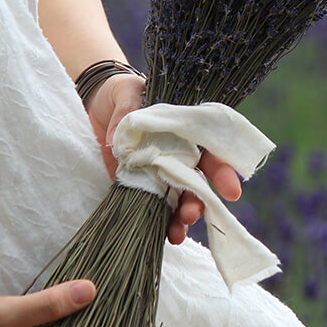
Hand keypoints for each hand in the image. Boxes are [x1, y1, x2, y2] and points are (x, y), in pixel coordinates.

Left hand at [86, 73, 243, 243]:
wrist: (94, 104)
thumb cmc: (119, 92)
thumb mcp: (125, 90)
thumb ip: (127, 108)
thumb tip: (118, 138)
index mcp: (186, 130)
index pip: (212, 151)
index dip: (223, 171)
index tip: (231, 190)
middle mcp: (178, 154)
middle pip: (199, 181)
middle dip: (200, 200)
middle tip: (194, 213)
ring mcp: (158, 172)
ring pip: (180, 198)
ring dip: (182, 216)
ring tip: (177, 232)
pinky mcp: (137, 185)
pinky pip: (153, 207)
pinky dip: (159, 222)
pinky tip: (164, 235)